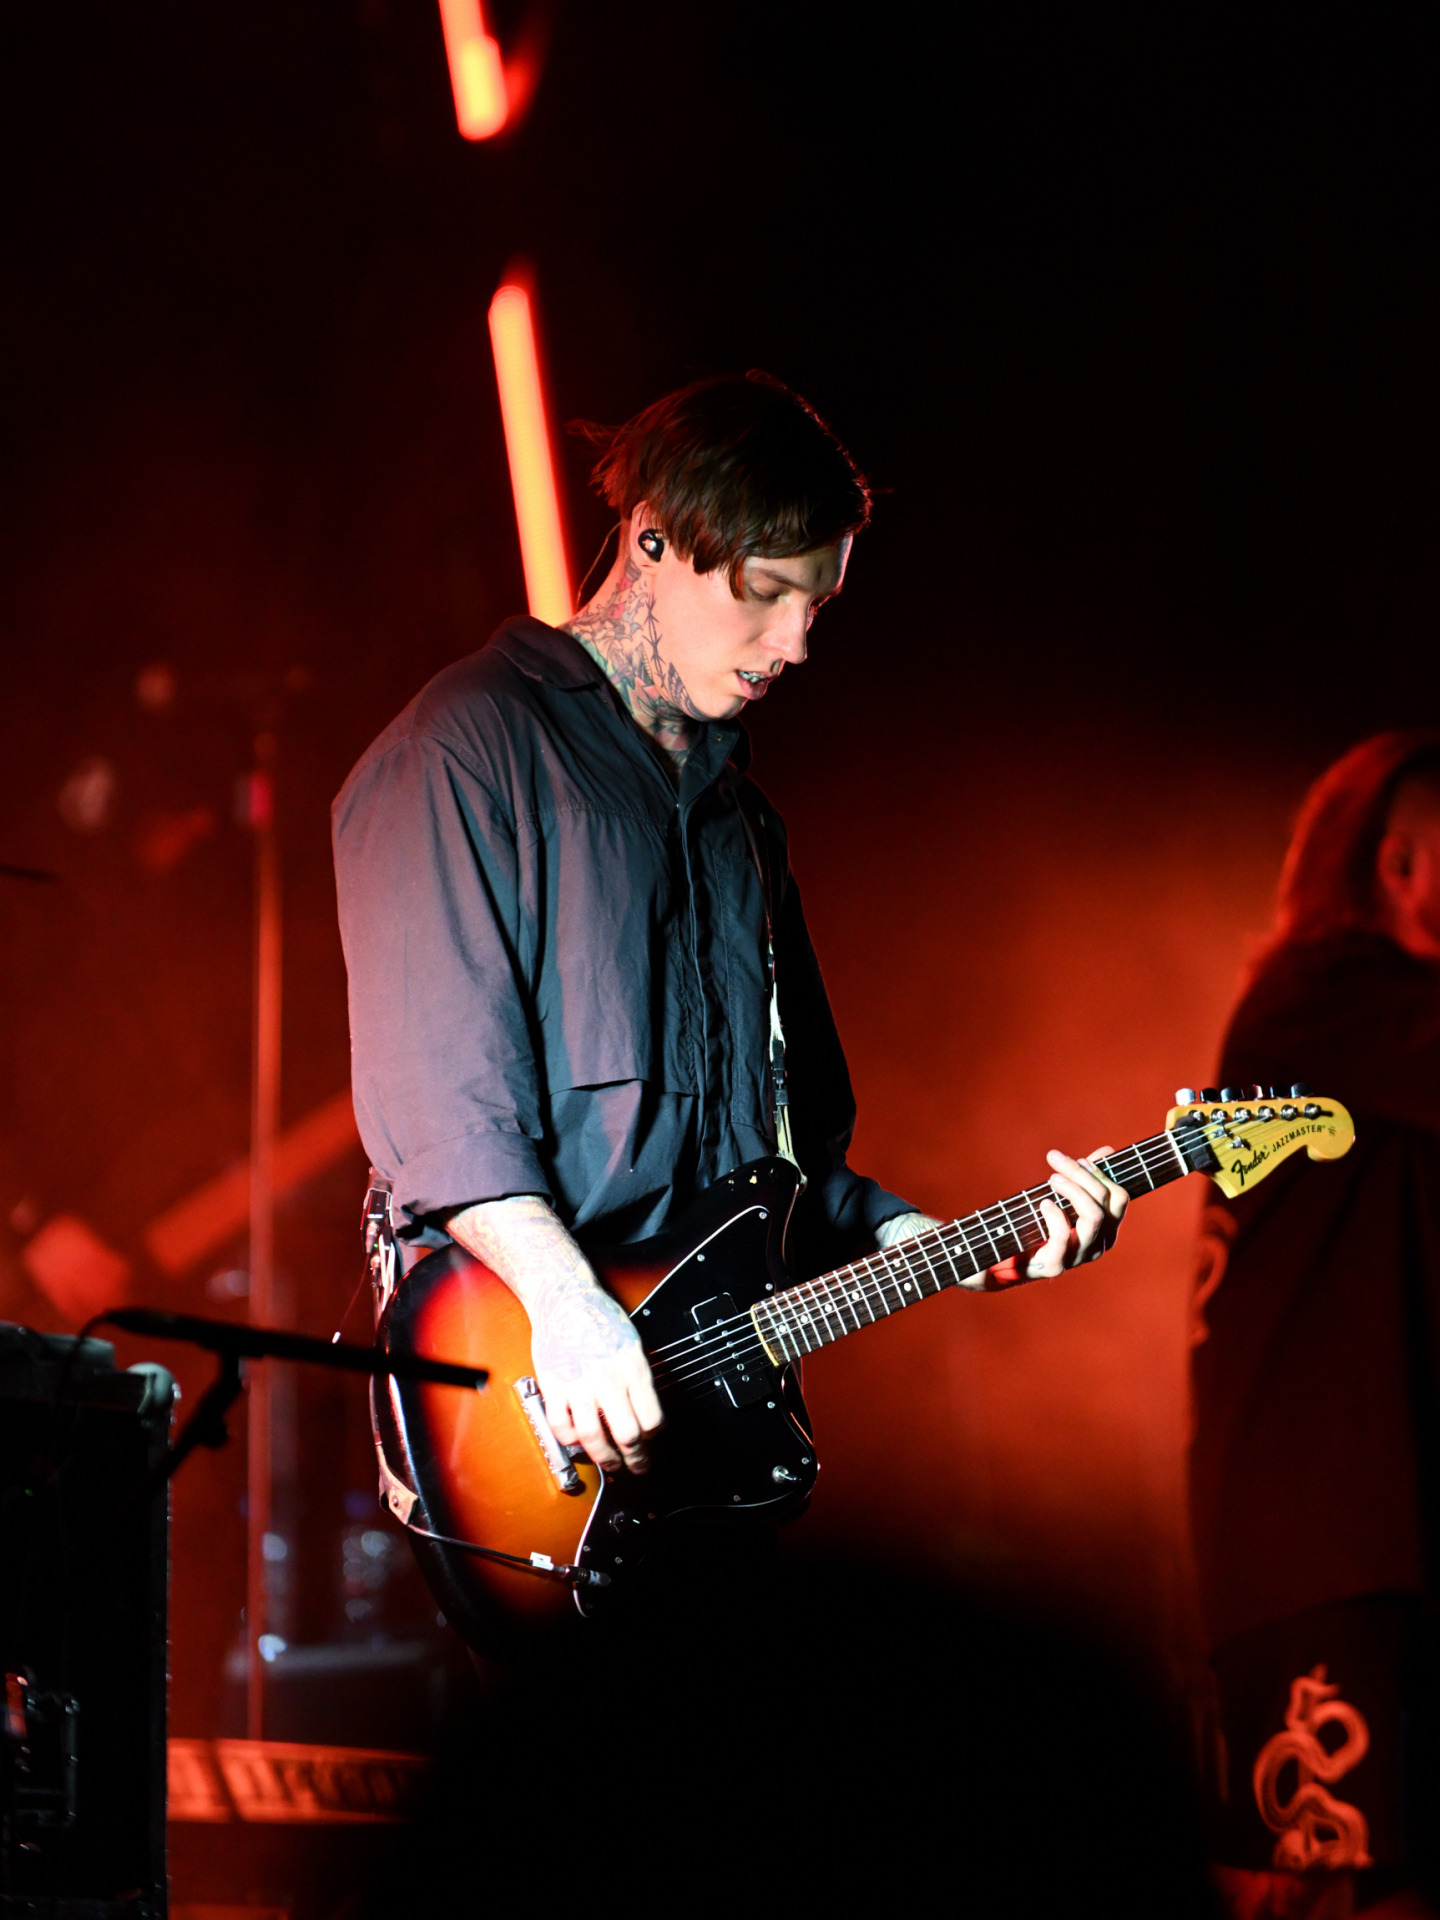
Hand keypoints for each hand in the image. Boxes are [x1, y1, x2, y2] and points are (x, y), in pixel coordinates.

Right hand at [444, 1194, 664, 1474]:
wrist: (564, 1297)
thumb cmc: (599, 1317)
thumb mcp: (632, 1343)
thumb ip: (638, 1378)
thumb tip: (646, 1412)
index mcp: (632, 1367)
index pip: (652, 1418)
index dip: (654, 1435)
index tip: (652, 1439)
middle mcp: (607, 1379)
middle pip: (627, 1434)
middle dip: (636, 1458)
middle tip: (638, 1465)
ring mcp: (579, 1384)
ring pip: (593, 1438)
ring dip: (605, 1459)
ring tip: (611, 1465)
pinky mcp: (554, 1386)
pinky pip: (562, 1426)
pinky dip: (571, 1441)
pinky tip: (578, 1441)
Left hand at [986, 1146, 1127, 1288]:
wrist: (1008, 1258)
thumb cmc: (1040, 1224)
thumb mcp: (1063, 1197)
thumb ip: (1085, 1177)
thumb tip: (1107, 1150)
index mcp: (1106, 1230)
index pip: (1119, 1197)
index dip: (1100, 1174)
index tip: (1079, 1159)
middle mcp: (1099, 1245)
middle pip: (1106, 1201)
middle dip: (1081, 1173)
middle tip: (1055, 1160)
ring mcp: (1079, 1257)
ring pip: (1093, 1215)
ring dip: (1073, 1189)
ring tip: (1052, 1178)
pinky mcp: (1056, 1265)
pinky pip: (1064, 1235)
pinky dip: (1055, 1214)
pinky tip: (1044, 1203)